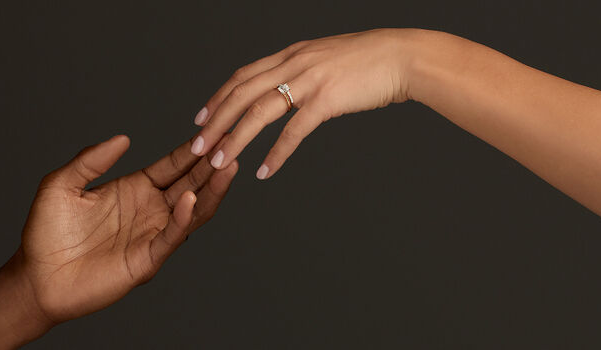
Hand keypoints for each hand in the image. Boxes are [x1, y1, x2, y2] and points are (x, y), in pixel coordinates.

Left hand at [0, 135, 237, 348]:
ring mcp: (151, 235)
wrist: (36, 277)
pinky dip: (182, 219)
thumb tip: (122, 138)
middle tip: (232, 143)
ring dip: (210, 190)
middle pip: (190, 184)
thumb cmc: (45, 233)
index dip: (191, 151)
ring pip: (191, 210)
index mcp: (134, 189)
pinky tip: (190, 199)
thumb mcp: (61, 185)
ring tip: (225, 167)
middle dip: (210, 165)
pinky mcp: (146, 259)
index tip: (213, 131)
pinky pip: (171, 237)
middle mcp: (149, 211)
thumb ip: (90, 160)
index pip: (172, 166)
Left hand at [191, 28, 440, 178]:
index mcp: (290, 55)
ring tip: (219, 163)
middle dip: (215, 122)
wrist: (404, 56)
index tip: (200, 119)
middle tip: (196, 147)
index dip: (218, 98)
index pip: (242, 76)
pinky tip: (265, 171)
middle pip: (241, 94)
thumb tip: (285, 87)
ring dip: (235, 140)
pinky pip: (293, 131)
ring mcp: (309, 81)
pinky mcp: (327, 99)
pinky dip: (276, 153)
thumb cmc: (369, 62)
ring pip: (259, 112)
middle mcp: (293, 64)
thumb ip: (302, 72)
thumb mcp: (325, 59)